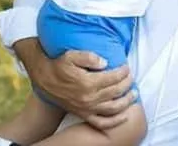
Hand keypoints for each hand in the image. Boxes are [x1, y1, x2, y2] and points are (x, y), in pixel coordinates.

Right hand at [16, 39, 134, 129]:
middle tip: (131, 77)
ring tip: (133, 94)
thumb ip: (89, 57)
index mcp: (87, 82)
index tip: (126, 67)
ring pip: (112, 108)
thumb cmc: (59, 65)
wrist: (44, 78)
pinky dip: (115, 122)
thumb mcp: (72, 55)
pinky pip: (102, 122)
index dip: (123, 72)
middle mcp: (88, 97)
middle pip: (115, 91)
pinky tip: (124, 116)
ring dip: (126, 101)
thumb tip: (105, 62)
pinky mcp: (83, 114)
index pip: (113, 77)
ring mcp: (86, 108)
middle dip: (127, 83)